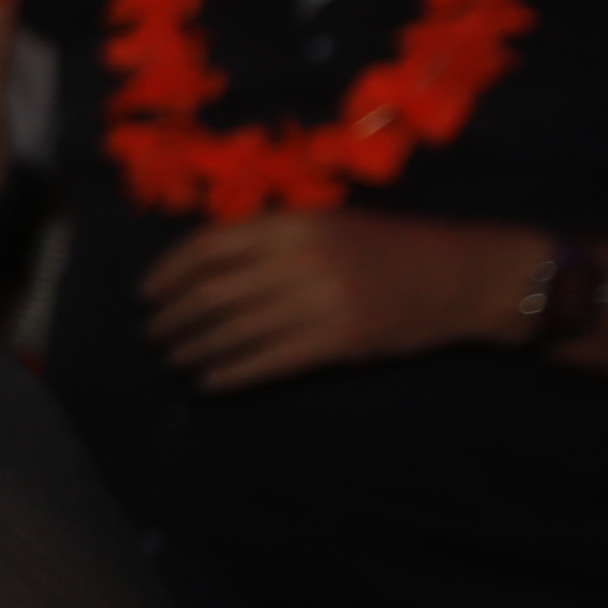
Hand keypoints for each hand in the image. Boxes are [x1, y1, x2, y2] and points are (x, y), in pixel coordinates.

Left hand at [138, 209, 530, 391]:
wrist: (460, 276)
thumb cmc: (390, 248)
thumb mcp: (327, 224)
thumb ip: (270, 240)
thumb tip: (203, 267)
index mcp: (292, 223)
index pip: (207, 247)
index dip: (167, 273)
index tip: (146, 295)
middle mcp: (300, 260)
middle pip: (211, 293)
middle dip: (172, 318)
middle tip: (153, 336)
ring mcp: (319, 303)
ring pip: (233, 332)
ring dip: (194, 350)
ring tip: (173, 360)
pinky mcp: (336, 343)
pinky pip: (266, 363)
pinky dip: (230, 375)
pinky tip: (209, 383)